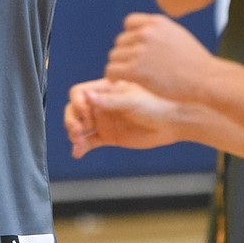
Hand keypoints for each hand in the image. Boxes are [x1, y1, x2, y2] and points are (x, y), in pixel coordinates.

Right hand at [65, 78, 181, 157]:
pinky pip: (89, 141)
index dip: (78, 102)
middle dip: (71, 119)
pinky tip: (77, 153)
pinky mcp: (108, 137)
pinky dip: (81, 147)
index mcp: (105, 89)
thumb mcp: (131, 101)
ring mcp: (104, 121)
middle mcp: (101, 104)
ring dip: (74, 134)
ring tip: (78, 142)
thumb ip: (109, 100)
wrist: (172, 124)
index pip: (79, 93)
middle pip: (74, 109)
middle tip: (77, 131)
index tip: (86, 113)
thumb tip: (87, 96)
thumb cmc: (155, 105)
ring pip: (79, 126)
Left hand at [104, 12, 210, 101]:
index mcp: (157, 22)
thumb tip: (140, 31)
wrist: (207, 80)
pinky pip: (112, 70)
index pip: (129, 23)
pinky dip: (113, 76)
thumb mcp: (177, 35)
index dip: (130, 37)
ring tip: (130, 76)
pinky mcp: (135, 70)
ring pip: (114, 56)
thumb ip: (157, 31)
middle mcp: (146, 33)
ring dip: (120, 66)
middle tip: (135, 68)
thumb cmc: (195, 63)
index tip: (136, 51)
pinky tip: (120, 81)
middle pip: (120, 41)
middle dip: (126, 54)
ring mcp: (140, 51)